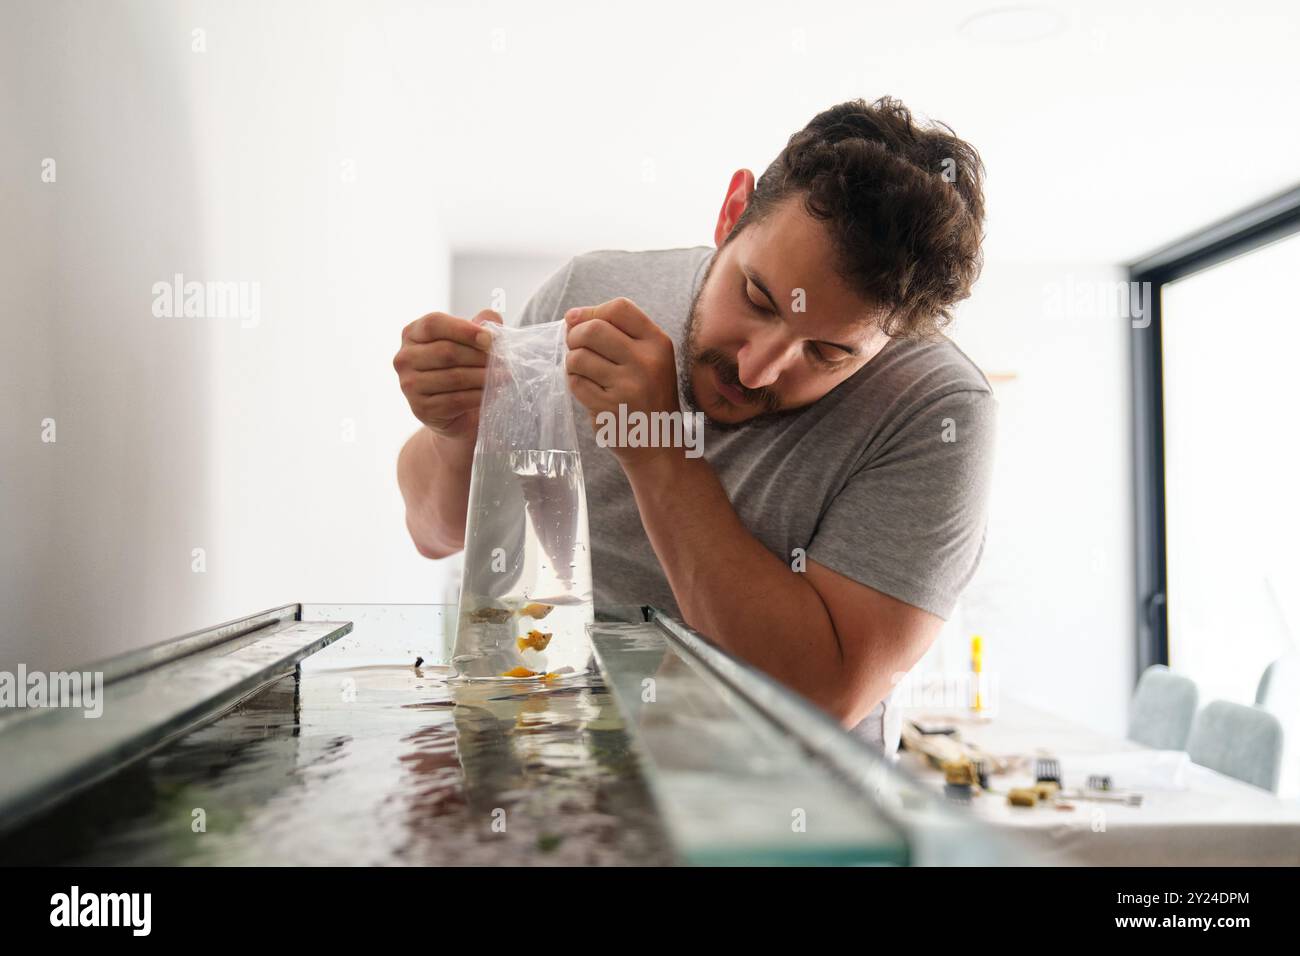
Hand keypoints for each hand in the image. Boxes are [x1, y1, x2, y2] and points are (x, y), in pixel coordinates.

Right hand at [393, 309, 500, 439]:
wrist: (454, 411)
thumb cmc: (461, 368)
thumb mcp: (469, 342)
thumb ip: (480, 325)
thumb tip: (492, 317)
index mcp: (412, 334)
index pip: (434, 324)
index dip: (463, 330)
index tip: (489, 339)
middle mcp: (404, 358)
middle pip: (446, 351)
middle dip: (479, 356)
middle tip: (503, 360)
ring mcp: (409, 384)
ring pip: (453, 377)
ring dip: (483, 376)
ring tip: (504, 376)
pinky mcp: (420, 408)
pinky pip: (455, 400)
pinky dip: (478, 396)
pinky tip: (492, 393)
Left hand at [564, 297, 679, 466]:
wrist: (658, 444)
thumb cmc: (648, 397)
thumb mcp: (648, 359)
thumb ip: (616, 334)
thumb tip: (571, 316)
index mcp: (658, 343)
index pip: (620, 308)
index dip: (592, 311)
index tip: (579, 322)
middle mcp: (646, 361)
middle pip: (594, 329)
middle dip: (575, 336)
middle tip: (576, 349)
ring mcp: (627, 385)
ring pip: (578, 356)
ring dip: (572, 363)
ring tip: (585, 373)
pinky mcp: (608, 406)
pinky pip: (575, 382)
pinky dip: (575, 383)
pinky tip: (589, 390)